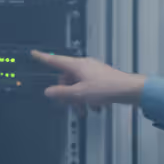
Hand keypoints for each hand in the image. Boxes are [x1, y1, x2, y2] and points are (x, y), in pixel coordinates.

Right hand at [32, 51, 146, 109]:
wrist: (128, 90)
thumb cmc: (107, 88)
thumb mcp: (80, 94)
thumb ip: (62, 93)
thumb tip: (49, 92)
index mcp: (77, 66)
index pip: (55, 60)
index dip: (43, 58)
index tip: (34, 53)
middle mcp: (84, 66)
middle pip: (67, 78)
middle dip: (67, 92)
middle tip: (69, 104)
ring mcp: (93, 71)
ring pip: (78, 84)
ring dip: (79, 98)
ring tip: (85, 110)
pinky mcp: (101, 78)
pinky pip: (88, 87)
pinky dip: (89, 97)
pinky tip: (95, 107)